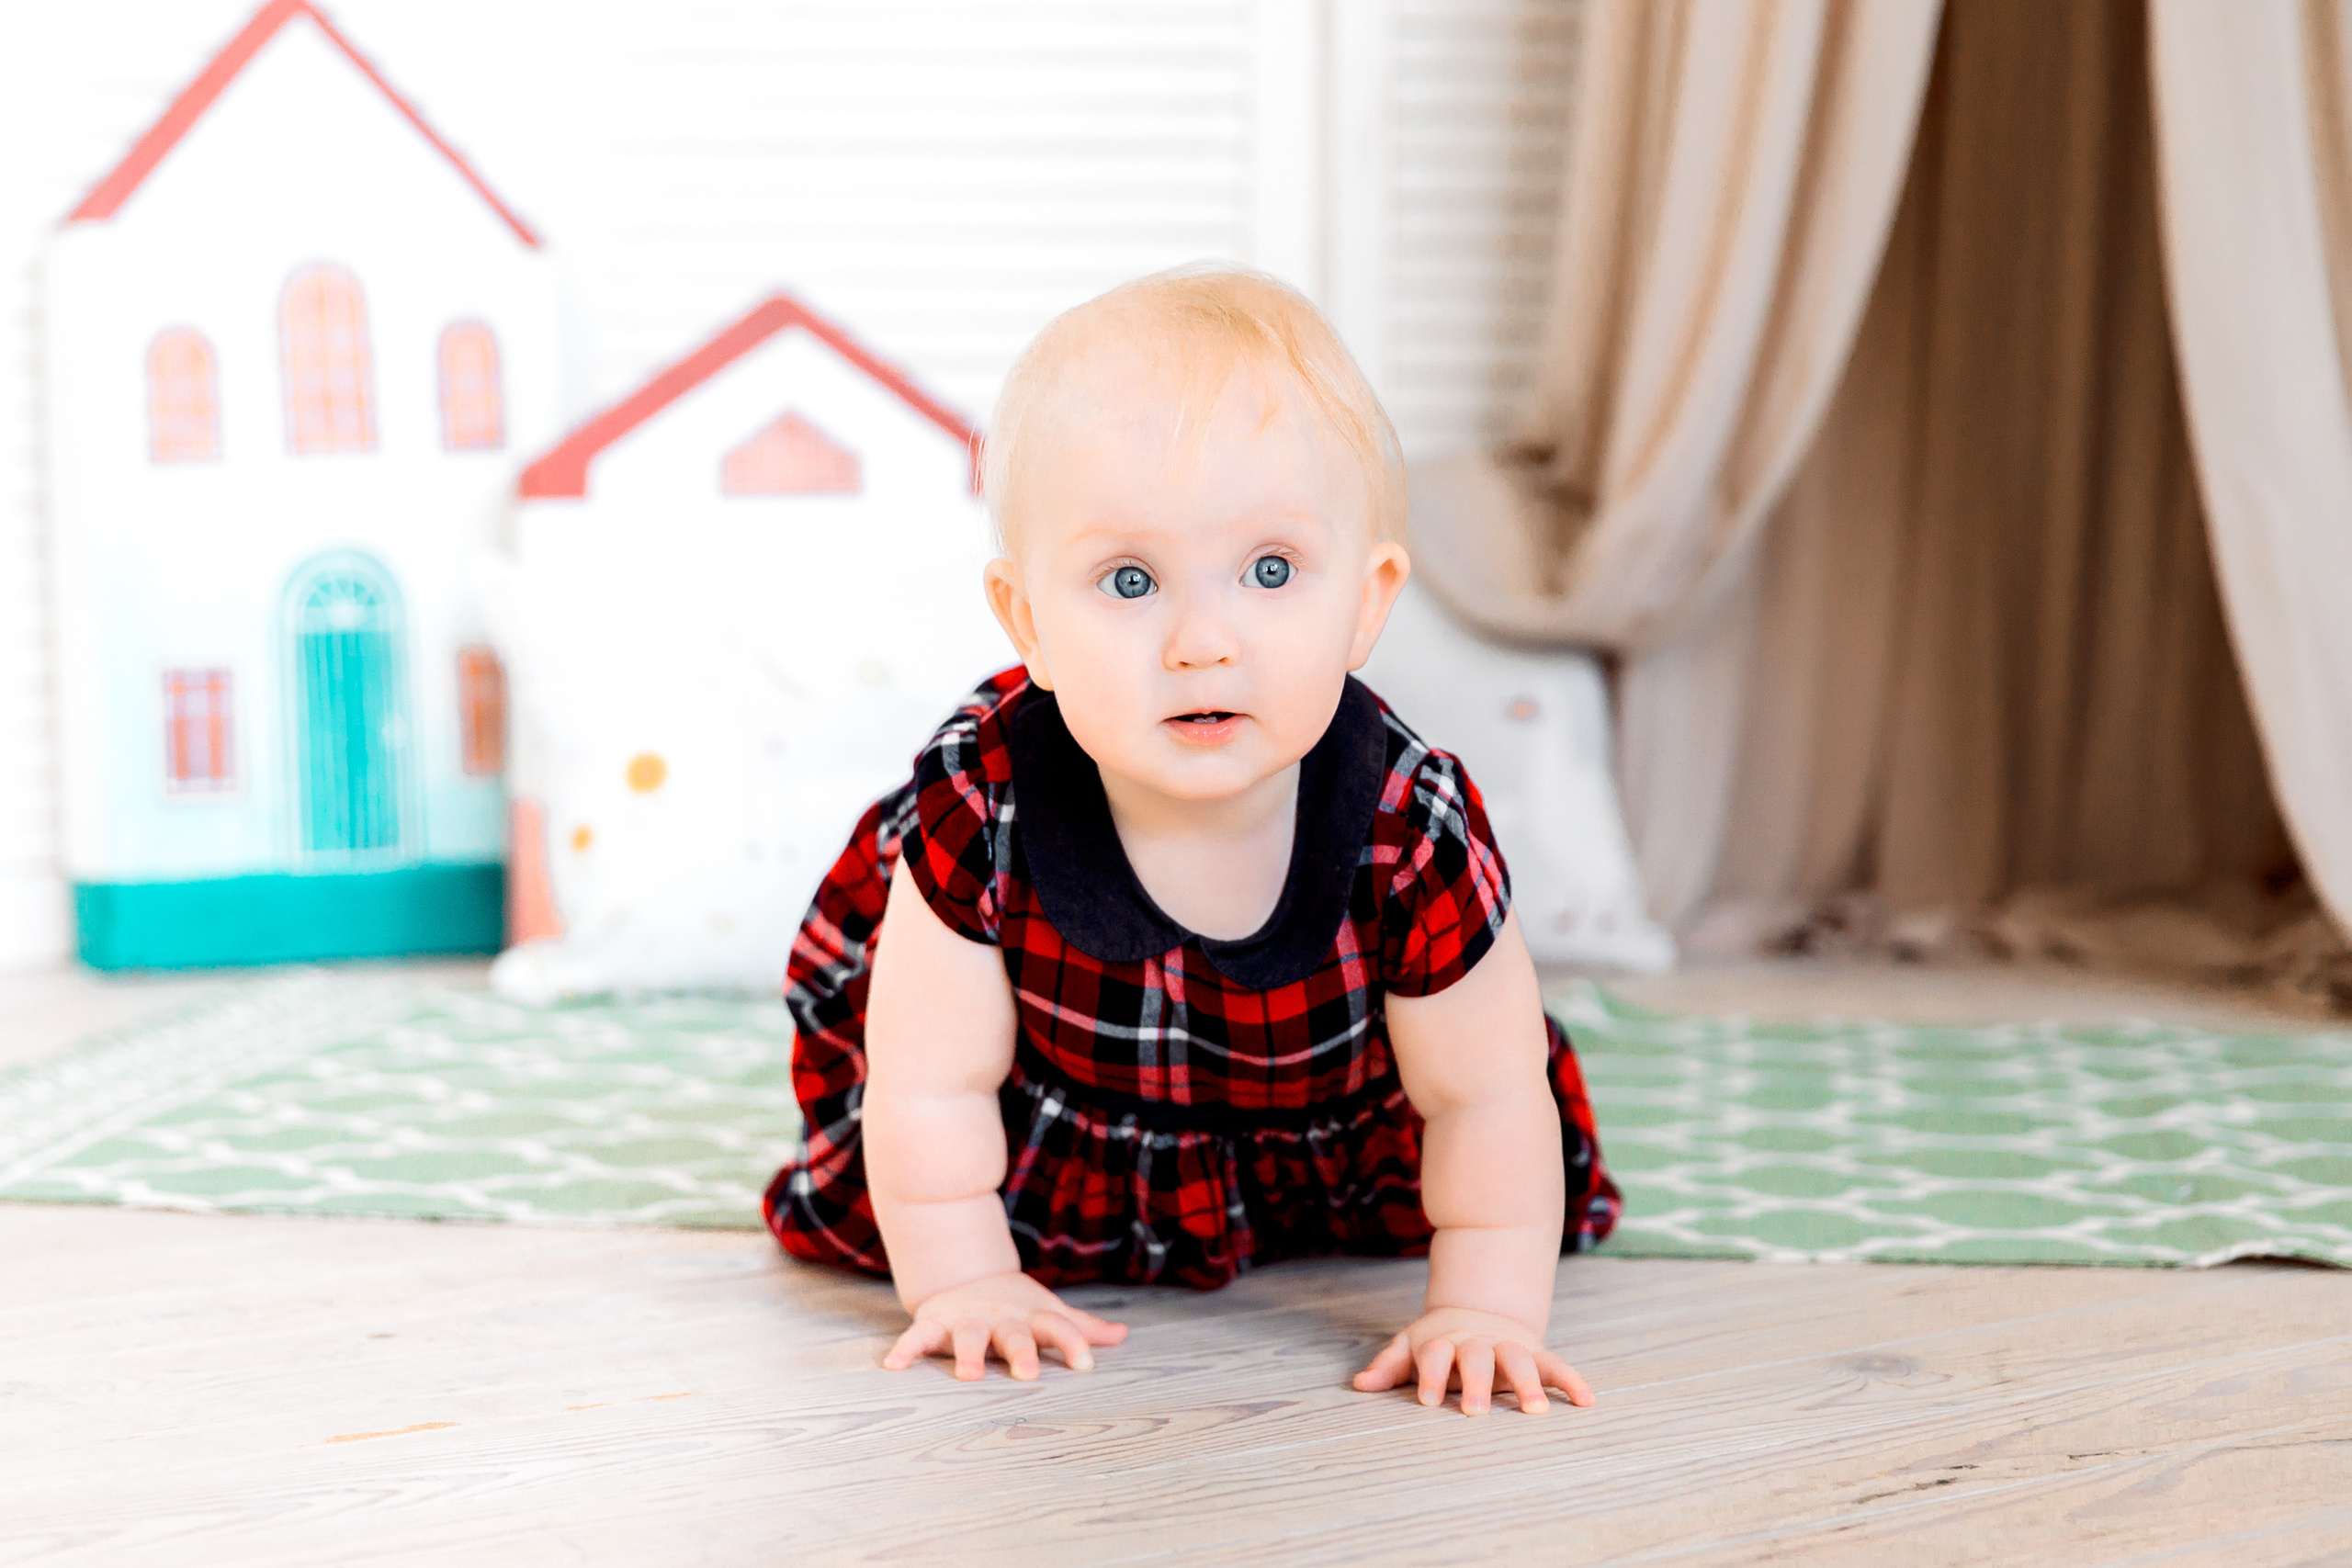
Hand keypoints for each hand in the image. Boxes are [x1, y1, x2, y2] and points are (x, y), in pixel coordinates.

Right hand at [883, 1270, 1128, 1380]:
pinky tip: (894, 1365)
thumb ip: (1081, 1329)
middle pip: (1014, 1334)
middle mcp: (1001, 1318)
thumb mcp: (1047, 1312)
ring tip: (969, 1375)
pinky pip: (917, 1336)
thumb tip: (1123, 1335)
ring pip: (968, 1336)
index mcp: (1031, 1317)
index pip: (1058, 1327)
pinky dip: (906, 1349)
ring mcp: (967, 1319)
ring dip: (968, 1354)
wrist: (967, 1271)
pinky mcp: (935, 1323)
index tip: (1087, 1365)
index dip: (1073, 1343)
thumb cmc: (1017, 1306)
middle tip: (1028, 1374)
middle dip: (1020, 1352)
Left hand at [1352, 1306, 1593, 1415]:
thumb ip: (1389, 1365)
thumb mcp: (1411, 1346)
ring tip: (1536, 1412)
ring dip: (1527, 1383)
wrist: (1479, 1307)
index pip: (1434, 1354)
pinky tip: (1587, 1401)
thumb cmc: (1439, 1340)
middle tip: (1474, 1412)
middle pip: (1477, 1357)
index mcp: (1444, 1341)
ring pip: (1519, 1359)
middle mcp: (1477, 1342)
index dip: (1429, 1374)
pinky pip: (1556, 1365)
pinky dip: (1572, 1380)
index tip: (1425, 1399)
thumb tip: (1360, 1384)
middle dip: (1476, 1383)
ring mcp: (1508, 1346)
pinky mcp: (1535, 1352)